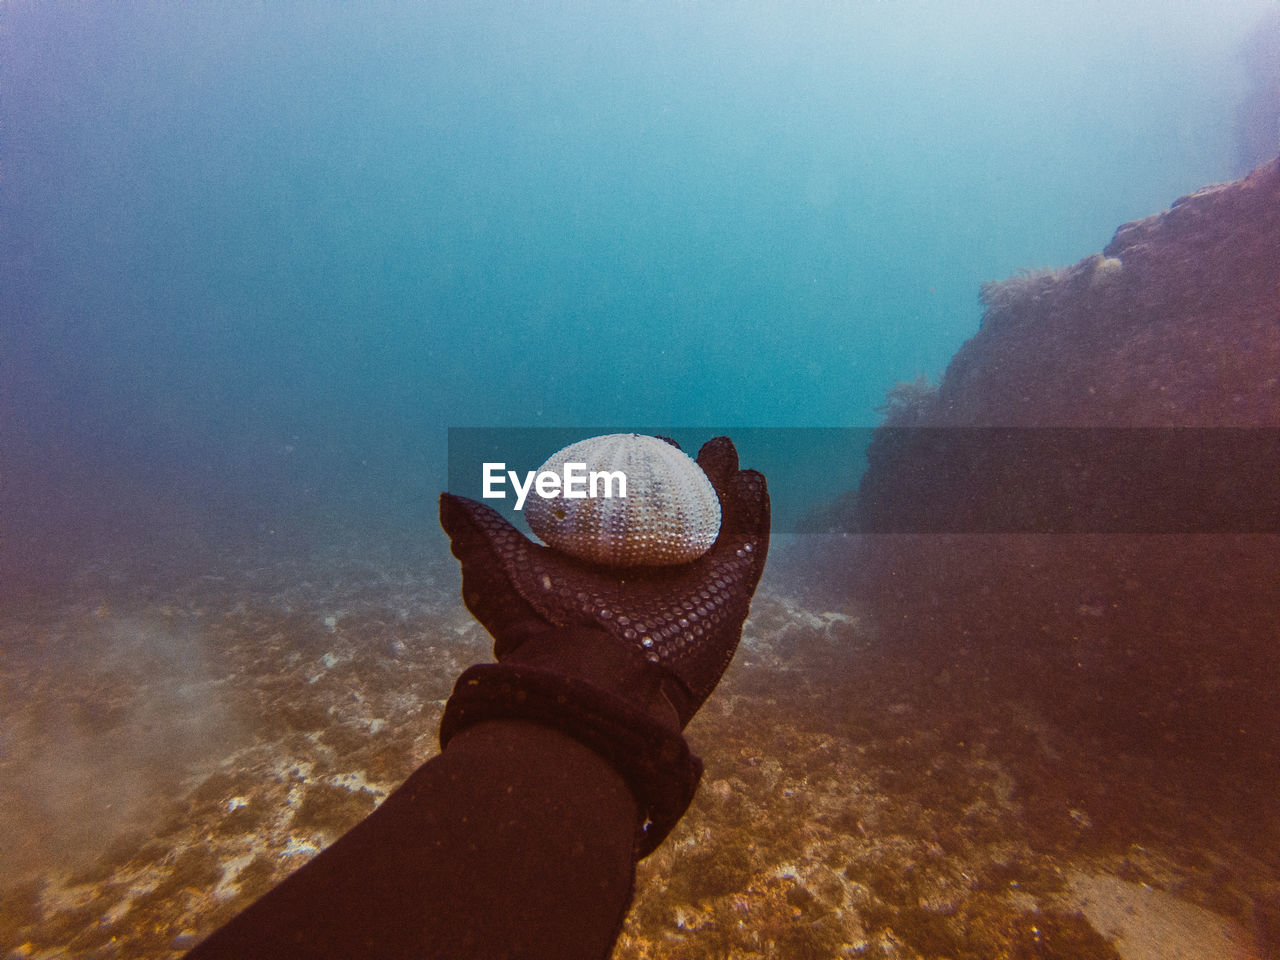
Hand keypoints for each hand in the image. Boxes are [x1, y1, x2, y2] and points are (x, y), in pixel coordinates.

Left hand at [439, 436, 769, 727]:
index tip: (644, 441)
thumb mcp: (503, 573)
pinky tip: (753, 482)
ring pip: (718, 523)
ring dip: (726, 486)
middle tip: (694, 446)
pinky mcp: (731, 594)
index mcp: (610, 560)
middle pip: (681, 512)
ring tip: (727, 453)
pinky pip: (749, 547)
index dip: (640, 475)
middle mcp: (654, 569)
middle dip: (691, 477)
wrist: (594, 682)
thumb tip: (447, 501)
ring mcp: (696, 580)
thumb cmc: (545, 628)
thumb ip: (479, 537)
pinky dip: (755, 514)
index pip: (632, 508)